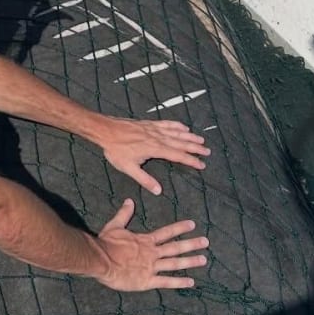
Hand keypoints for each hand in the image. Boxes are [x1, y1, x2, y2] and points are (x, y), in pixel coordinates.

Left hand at [93, 117, 210, 194]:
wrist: (106, 130)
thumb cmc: (116, 150)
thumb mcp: (128, 168)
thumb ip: (144, 179)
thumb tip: (158, 191)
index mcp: (155, 149)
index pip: (178, 155)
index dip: (191, 160)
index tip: (202, 164)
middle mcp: (158, 137)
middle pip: (181, 143)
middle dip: (195, 147)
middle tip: (207, 151)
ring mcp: (154, 129)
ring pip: (176, 132)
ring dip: (190, 136)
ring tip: (201, 139)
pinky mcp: (149, 123)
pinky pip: (167, 123)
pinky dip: (177, 125)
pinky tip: (184, 126)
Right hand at [95, 198, 208, 290]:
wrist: (101, 261)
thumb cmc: (106, 244)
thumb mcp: (114, 226)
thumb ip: (124, 214)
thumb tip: (130, 200)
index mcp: (145, 241)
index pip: (167, 232)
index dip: (180, 228)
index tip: (193, 225)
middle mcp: (152, 253)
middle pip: (175, 248)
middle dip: (191, 244)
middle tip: (206, 242)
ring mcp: (151, 267)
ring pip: (174, 264)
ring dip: (190, 261)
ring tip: (203, 260)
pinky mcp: (147, 281)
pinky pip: (166, 282)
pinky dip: (179, 282)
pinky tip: (191, 282)